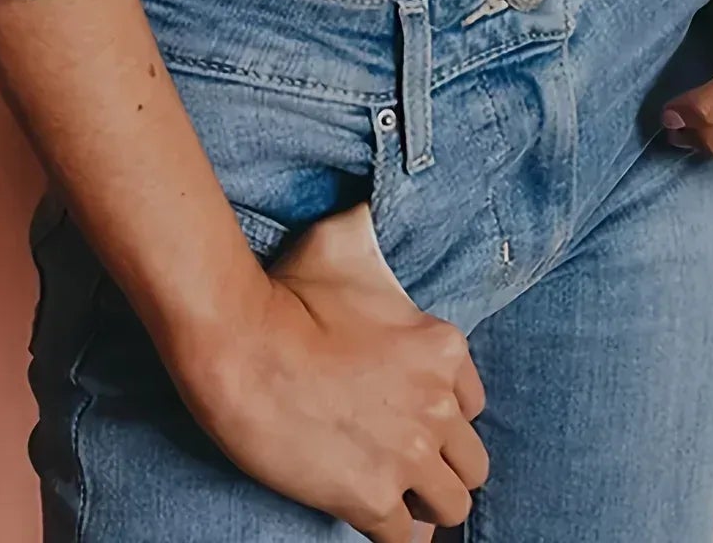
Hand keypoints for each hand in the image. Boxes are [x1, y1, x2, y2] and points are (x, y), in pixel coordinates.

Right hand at [165, 201, 488, 541]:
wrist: (238, 344)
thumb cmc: (286, 291)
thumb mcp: (340, 241)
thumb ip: (369, 223)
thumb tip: (369, 203)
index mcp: (441, 348)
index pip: (475, 403)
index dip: (445, 411)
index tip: (416, 414)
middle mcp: (437, 404)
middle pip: (472, 462)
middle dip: (443, 463)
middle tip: (406, 459)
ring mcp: (407, 455)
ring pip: (452, 506)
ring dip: (426, 504)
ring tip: (399, 495)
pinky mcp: (370, 497)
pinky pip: (409, 539)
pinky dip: (400, 534)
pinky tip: (381, 520)